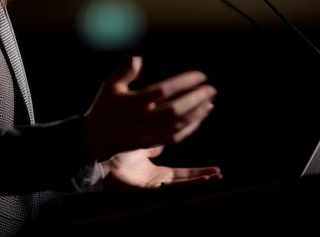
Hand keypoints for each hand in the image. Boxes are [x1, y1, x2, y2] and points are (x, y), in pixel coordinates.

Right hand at [83, 56, 216, 159]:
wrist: (92, 138)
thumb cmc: (102, 108)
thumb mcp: (110, 86)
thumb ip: (125, 71)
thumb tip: (138, 57)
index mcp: (135, 101)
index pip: (165, 89)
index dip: (184, 82)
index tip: (200, 76)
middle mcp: (143, 117)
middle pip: (176, 108)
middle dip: (196, 98)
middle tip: (211, 89)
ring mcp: (147, 132)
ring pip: (178, 124)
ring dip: (196, 113)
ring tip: (210, 103)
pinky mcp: (149, 143)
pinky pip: (174, 137)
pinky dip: (189, 128)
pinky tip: (198, 119)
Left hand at [99, 146, 221, 190]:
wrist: (100, 160)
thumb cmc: (115, 154)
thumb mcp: (139, 144)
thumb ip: (151, 142)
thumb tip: (161, 133)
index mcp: (155, 169)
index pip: (180, 169)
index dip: (194, 169)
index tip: (207, 160)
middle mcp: (157, 178)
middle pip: (185, 178)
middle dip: (202, 174)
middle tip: (219, 172)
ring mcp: (155, 183)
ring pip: (182, 183)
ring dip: (200, 179)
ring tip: (217, 176)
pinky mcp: (151, 186)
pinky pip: (172, 186)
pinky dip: (188, 183)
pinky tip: (199, 180)